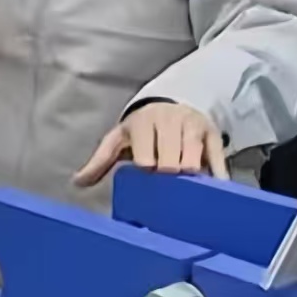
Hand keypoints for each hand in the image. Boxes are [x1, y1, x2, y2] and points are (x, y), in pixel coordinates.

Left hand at [74, 101, 227, 187]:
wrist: (170, 105)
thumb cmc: (141, 130)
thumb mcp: (118, 140)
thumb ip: (99, 161)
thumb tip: (77, 182)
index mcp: (143, 122)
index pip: (146, 158)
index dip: (147, 172)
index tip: (147, 179)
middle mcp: (170, 121)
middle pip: (172, 162)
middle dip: (168, 177)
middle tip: (166, 188)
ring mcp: (194, 127)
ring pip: (194, 162)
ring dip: (189, 179)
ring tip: (184, 189)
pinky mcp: (214, 134)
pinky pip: (218, 160)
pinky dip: (215, 177)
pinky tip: (212, 191)